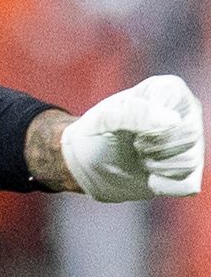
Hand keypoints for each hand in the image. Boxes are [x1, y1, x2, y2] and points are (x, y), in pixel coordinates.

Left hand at [58, 76, 203, 200]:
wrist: (86, 165)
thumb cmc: (96, 136)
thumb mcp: (104, 121)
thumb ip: (134, 114)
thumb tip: (172, 121)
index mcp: (169, 91)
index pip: (176, 102)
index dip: (147, 120)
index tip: (128, 125)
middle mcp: (187, 114)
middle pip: (188, 134)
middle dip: (153, 145)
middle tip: (134, 144)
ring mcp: (191, 144)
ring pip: (189, 160)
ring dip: (156, 165)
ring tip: (140, 158)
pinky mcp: (188, 173)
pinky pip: (187, 185)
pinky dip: (163, 185)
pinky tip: (149, 176)